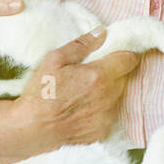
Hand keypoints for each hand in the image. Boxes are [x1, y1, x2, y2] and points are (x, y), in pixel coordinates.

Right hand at [12, 28, 140, 149]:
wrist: (33, 128)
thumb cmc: (41, 93)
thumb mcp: (54, 60)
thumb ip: (81, 44)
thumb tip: (102, 32)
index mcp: (100, 76)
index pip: (130, 59)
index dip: (125, 54)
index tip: (116, 54)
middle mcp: (108, 96)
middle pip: (125, 78)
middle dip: (114, 72)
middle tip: (93, 73)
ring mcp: (107, 116)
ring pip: (119, 96)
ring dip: (109, 91)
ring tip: (86, 92)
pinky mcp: (103, 131)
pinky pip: (110, 114)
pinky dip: (102, 109)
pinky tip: (84, 108)